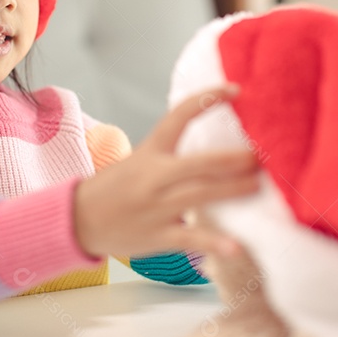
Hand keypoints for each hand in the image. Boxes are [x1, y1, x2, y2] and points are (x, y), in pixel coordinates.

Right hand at [73, 85, 258, 258]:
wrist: (76, 219)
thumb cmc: (113, 188)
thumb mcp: (138, 160)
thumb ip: (172, 154)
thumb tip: (214, 152)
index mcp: (150, 151)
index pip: (180, 115)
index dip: (208, 99)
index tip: (236, 89)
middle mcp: (154, 176)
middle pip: (201, 163)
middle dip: (235, 159)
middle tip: (261, 155)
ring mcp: (156, 207)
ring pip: (201, 195)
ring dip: (234, 190)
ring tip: (258, 186)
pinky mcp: (157, 235)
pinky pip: (190, 238)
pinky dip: (214, 243)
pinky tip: (236, 246)